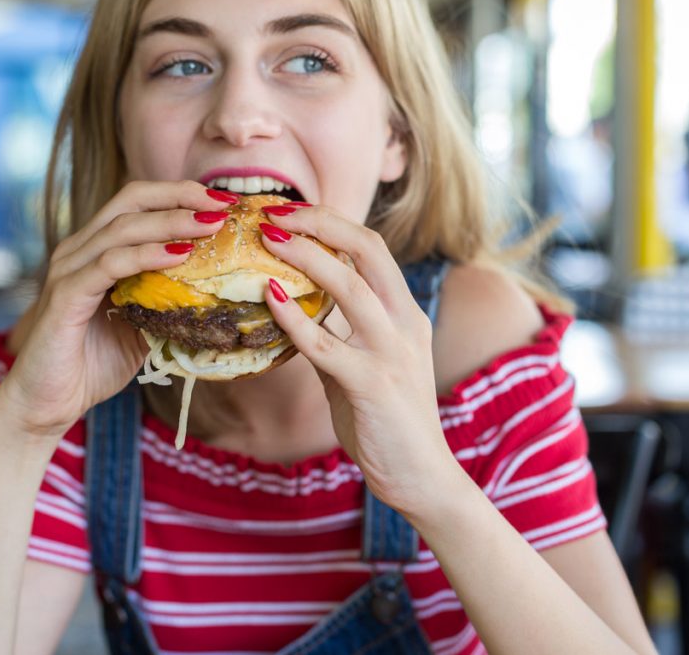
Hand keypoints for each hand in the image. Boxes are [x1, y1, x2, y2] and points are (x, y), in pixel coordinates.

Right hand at [0, 181, 237, 439]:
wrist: (46, 404)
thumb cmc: (91, 366)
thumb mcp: (142, 327)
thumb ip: (166, 302)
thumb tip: (216, 291)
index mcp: (95, 251)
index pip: (138, 203)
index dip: (180, 194)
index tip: (222, 200)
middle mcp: (79, 250)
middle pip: (132, 200)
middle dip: (181, 196)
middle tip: (223, 203)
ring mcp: (69, 270)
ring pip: (123, 228)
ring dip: (171, 222)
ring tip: (210, 224)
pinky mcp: (65, 297)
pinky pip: (109, 265)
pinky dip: (145, 256)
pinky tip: (178, 256)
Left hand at [259, 204, 462, 515]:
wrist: (420, 476)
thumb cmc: (384, 420)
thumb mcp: (360, 364)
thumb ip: (333, 333)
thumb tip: (286, 307)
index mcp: (404, 312)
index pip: (371, 247)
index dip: (329, 222)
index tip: (287, 212)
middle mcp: (404, 323)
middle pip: (369, 249)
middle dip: (321, 222)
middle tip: (273, 213)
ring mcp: (392, 352)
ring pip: (353, 287)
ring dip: (307, 258)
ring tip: (268, 239)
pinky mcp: (374, 385)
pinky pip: (328, 345)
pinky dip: (296, 319)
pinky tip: (268, 300)